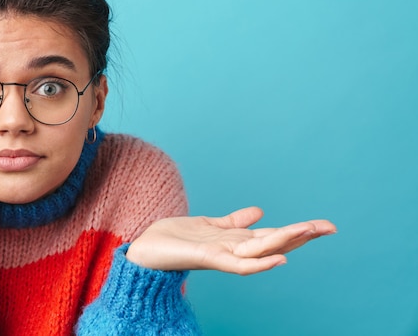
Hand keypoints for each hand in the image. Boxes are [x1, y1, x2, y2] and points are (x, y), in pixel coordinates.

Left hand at [126, 207, 336, 274]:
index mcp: (237, 240)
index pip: (275, 235)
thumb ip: (234, 221)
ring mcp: (224, 256)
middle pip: (275, 243)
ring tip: (310, 231)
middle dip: (302, 235)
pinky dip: (260, 263)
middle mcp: (235, 250)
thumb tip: (261, 211)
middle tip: (331, 227)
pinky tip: (279, 259)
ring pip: (263, 250)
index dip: (299, 230)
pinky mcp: (209, 258)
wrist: (146, 249)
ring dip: (287, 242)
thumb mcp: (210, 224)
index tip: (326, 225)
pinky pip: (239, 265)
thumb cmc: (175, 239)